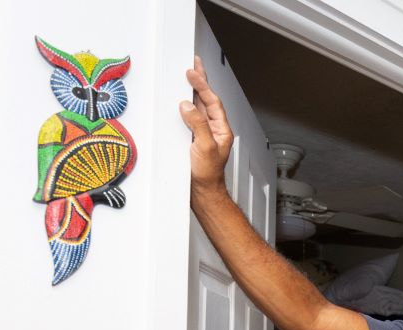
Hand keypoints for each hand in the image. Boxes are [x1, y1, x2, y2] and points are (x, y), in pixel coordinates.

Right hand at [179, 56, 233, 196]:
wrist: (202, 192)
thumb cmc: (208, 175)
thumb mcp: (204, 147)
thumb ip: (198, 125)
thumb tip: (187, 107)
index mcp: (221, 130)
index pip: (212, 102)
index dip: (202, 86)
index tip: (192, 73)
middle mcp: (214, 129)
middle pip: (207, 100)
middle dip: (201, 81)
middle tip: (194, 64)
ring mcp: (203, 133)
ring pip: (198, 107)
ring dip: (193, 91)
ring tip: (189, 76)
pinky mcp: (193, 139)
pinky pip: (189, 117)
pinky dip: (185, 106)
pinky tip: (181, 100)